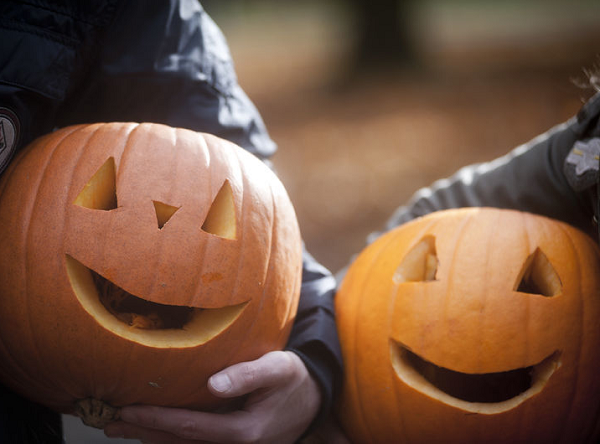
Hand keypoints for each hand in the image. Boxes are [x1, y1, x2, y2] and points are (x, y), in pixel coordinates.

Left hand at [104, 351, 320, 442]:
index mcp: (244, 431)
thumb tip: (213, 385)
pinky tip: (151, 429)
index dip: (156, 420)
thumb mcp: (278, 369)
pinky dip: (168, 437)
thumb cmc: (294, 379)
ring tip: (119, 427)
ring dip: (150, 437)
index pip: (190, 428)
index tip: (127, 409)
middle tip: (107, 421)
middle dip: (142, 432)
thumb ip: (248, 375)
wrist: (312, 400)